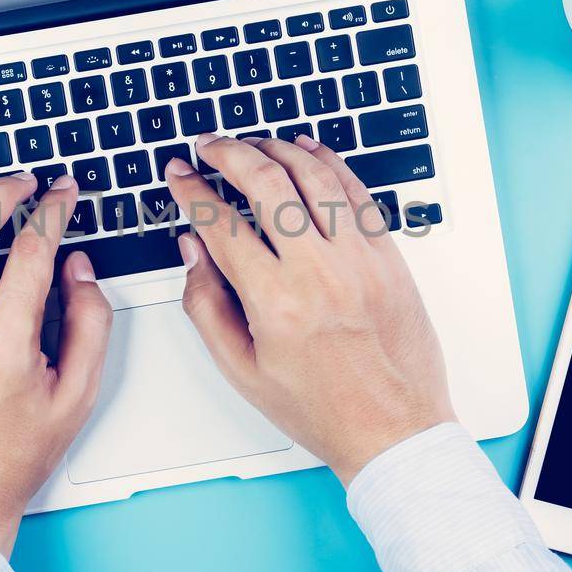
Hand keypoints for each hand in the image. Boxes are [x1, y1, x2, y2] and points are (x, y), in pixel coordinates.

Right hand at [164, 134, 452, 483]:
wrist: (392, 428)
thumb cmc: (320, 407)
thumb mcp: (242, 370)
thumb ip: (206, 305)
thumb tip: (192, 249)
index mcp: (275, 302)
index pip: (221, 224)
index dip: (192, 190)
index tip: (179, 174)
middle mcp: (319, 272)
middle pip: (267, 183)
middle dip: (230, 153)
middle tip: (210, 145)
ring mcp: (360, 259)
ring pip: (315, 177)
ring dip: (278, 149)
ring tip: (255, 143)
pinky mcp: (389, 257)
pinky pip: (358, 193)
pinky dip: (330, 164)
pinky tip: (310, 151)